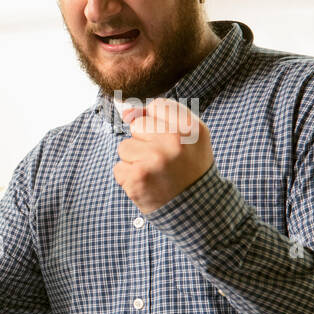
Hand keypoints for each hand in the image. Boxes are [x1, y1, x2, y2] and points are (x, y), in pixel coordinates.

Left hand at [113, 99, 213, 214]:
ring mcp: (154, 159)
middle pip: (137, 125)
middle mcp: (173, 140)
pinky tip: (147, 184)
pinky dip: (129, 178)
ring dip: (134, 160)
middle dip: (144, 141)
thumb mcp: (188, 137)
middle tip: (163, 160)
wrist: (195, 208)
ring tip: (155, 172)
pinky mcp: (137, 177)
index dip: (157, 123)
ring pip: (124, 146)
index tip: (166, 139)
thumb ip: (161, 116)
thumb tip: (126, 111)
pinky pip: (118, 168)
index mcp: (190, 127)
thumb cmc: (188, 167)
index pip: (157, 106)